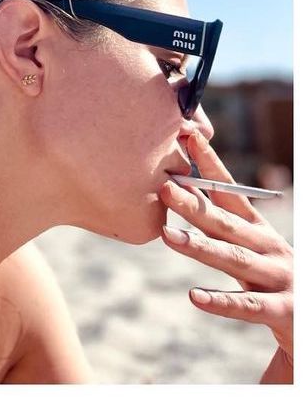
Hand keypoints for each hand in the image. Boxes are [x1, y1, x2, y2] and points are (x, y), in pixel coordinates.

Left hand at [159, 132, 292, 371]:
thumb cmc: (276, 280)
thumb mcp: (252, 248)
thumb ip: (221, 227)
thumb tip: (178, 194)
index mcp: (259, 230)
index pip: (230, 192)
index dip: (209, 165)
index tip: (187, 137)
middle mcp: (269, 248)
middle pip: (225, 223)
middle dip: (194, 204)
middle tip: (164, 187)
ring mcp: (279, 278)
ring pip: (234, 259)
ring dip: (199, 247)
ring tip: (167, 236)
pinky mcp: (284, 311)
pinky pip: (248, 305)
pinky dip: (221, 301)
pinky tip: (194, 297)